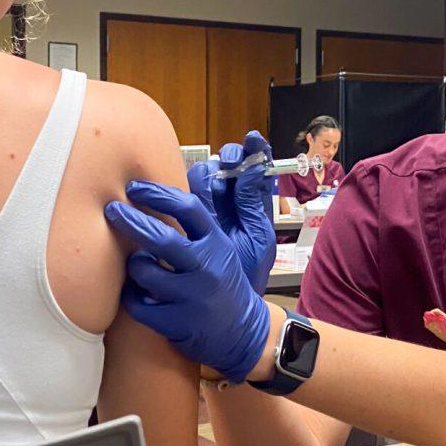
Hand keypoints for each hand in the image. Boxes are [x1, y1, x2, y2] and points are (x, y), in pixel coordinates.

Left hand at [105, 182, 273, 384]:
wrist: (242, 333)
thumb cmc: (223, 284)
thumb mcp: (220, 249)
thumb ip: (197, 225)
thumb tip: (164, 191)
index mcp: (217, 244)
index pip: (188, 209)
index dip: (158, 194)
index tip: (134, 187)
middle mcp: (206, 269)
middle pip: (161, 238)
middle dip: (130, 220)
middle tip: (111, 210)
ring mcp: (192, 298)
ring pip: (144, 272)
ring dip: (133, 265)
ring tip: (137, 265)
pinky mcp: (177, 323)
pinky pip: (137, 305)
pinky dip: (130, 296)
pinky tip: (135, 293)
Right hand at [187, 131, 275, 293]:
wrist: (228, 307)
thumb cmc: (248, 272)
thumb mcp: (258, 237)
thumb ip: (253, 203)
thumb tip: (254, 167)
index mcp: (252, 205)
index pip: (255, 170)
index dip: (254, 150)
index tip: (252, 138)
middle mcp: (229, 203)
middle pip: (228, 166)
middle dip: (232, 157)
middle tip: (232, 160)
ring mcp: (207, 209)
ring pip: (206, 175)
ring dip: (212, 170)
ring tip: (218, 175)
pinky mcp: (187, 219)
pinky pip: (187, 193)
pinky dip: (192, 185)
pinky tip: (199, 186)